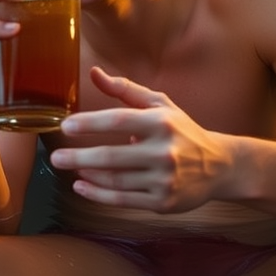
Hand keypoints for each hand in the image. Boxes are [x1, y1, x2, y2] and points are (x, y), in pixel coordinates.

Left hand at [49, 67, 232, 213]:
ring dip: (87, 175)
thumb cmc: (183, 130)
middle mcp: (164, 151)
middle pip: (112, 156)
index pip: (119, 121)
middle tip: (55, 157)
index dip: (90, 123)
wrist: (220, 166)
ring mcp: (164, 179)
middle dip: (79, 157)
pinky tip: (81, 187)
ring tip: (70, 169)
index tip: (65, 126)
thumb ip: (125, 90)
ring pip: (115, 181)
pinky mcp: (163, 202)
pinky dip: (98, 195)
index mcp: (161, 123)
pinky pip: (123, 200)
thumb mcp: (160, 105)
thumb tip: (95, 73)